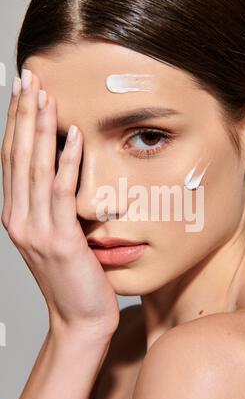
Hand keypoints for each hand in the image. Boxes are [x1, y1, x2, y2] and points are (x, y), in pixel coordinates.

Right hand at [1, 70, 119, 337]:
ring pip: (34, 169)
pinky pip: (61, 193)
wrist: (79, 319)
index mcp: (16, 215)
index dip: (15, 124)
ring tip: (45, 95)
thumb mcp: (54, 237)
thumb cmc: (72, 278)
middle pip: (18, 157)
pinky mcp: (60, 240)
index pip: (11, 160)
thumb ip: (52, 207)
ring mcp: (36, 230)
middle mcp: (19, 219)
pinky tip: (72, 135)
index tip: (22, 93)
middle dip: (23, 115)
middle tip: (28, 78)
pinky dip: (66, 162)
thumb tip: (61, 172)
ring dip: (40, 129)